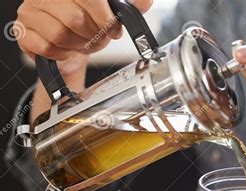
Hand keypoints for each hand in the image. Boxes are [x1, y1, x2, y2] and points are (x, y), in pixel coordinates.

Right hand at [16, 0, 153, 75]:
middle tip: (97, 38)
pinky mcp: (23, 31)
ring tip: (83, 43)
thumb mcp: (113, 12)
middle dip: (93, 36)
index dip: (104, 18)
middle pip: (74, 18)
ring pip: (60, 34)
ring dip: (79, 46)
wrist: (72, 45)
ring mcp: (30, 11)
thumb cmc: (90, 25)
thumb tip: (146, 0)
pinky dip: (63, 54)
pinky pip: (46, 48)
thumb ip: (132, 4)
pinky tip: (68, 50)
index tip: (113, 30)